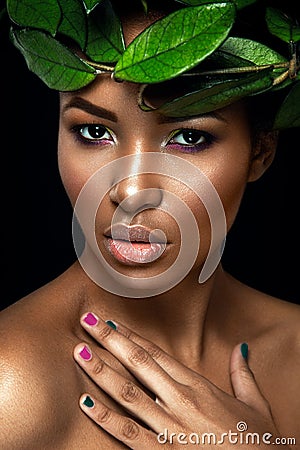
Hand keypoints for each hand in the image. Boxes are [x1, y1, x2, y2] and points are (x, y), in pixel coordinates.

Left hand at [73, 313, 284, 448]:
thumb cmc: (257, 442)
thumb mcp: (255, 405)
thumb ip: (243, 374)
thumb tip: (240, 349)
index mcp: (198, 386)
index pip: (157, 354)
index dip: (133, 336)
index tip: (113, 322)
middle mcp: (180, 400)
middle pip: (139, 363)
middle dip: (111, 340)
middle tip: (88, 319)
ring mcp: (169, 426)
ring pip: (128, 392)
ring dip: (101, 371)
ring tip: (80, 352)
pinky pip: (128, 433)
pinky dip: (105, 418)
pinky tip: (86, 402)